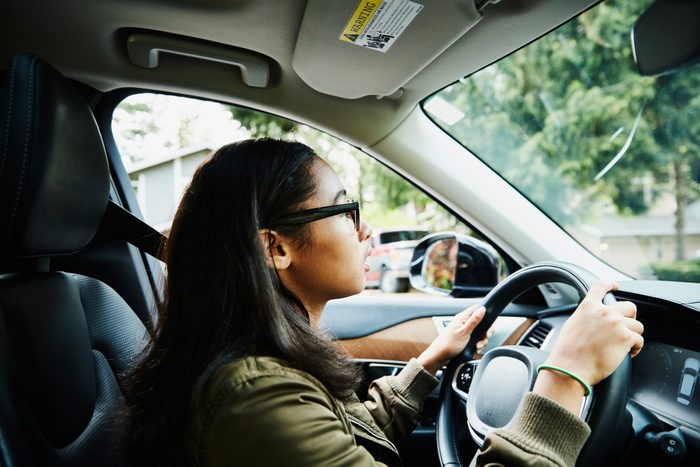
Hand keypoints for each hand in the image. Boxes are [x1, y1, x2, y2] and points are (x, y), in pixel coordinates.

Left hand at [417, 304, 487, 374]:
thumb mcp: (463, 332)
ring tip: (477, 346)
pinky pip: (476, 341)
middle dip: (486, 332)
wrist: (440, 357)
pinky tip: (475, 349)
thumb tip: (482, 309)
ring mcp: (465, 332)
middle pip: (481, 323)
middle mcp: (464, 323)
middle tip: (485, 337)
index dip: (485, 313)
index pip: (477, 309)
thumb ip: (474, 321)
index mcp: (462, 318)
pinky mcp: (465, 340)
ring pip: (480, 333)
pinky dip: (478, 345)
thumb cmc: (448, 344)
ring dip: (482, 341)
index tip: (488, 324)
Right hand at [534, 282, 643, 412]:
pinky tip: (626, 355)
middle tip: (624, 329)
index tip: (616, 285)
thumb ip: (586, 318)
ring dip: (633, 336)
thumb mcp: (572, 326)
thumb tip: (594, 322)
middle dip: (630, 318)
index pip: (601, 287)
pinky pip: (640, 340)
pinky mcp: (626, 338)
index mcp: (588, 307)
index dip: (610, 284)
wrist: (570, 368)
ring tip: (624, 347)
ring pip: (638, 326)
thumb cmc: (568, 352)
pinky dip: (635, 349)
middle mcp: (604, 312)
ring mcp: (617, 323)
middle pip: (630, 307)